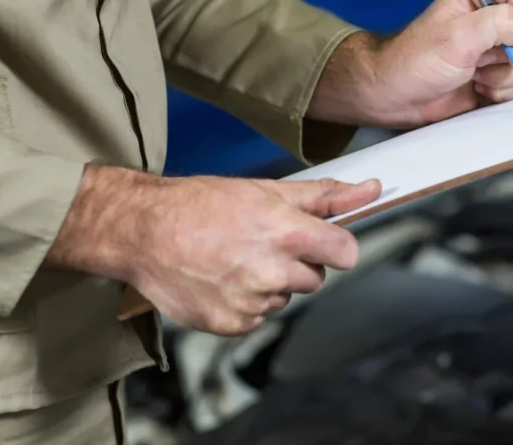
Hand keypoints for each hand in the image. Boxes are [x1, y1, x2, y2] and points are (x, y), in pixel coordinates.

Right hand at [49, 165, 380, 334]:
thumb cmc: (199, 205)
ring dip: (269, 282)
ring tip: (235, 257)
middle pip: (314, 278)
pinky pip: (258, 316)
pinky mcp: (231, 323)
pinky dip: (246, 302)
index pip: (346, 252)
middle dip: (296, 262)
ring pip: (285, 297)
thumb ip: (324, 195)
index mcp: (285, 232)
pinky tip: (223, 278)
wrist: (143, 230)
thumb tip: (369, 189)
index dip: (338, 247)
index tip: (326, 244)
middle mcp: (271, 270)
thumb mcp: (266, 189)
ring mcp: (251, 301)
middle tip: (261, 242)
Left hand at [373, 0, 512, 125]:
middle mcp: (496, 17)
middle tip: (486, 57)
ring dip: (506, 74)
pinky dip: (505, 91)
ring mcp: (501, 48)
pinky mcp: (502, 75)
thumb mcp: (458, 36)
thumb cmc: (415, 60)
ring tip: (475, 75)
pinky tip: (479, 89)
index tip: (503, 38)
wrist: (397, 98)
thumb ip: (502, 24)